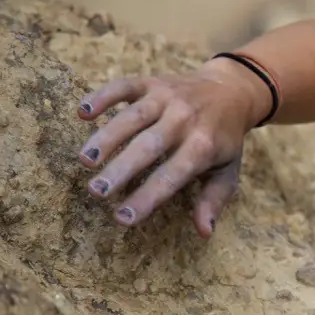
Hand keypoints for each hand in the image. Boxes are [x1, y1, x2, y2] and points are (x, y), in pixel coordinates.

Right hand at [75, 57, 270, 237]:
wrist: (232, 90)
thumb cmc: (224, 139)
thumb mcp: (228, 170)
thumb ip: (213, 199)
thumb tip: (204, 232)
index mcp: (204, 146)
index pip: (173, 175)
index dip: (148, 197)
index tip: (123, 218)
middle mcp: (185, 120)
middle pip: (149, 146)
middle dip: (122, 168)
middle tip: (96, 191)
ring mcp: (167, 98)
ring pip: (133, 117)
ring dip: (107, 137)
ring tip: (85, 160)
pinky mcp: (152, 82)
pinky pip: (124, 87)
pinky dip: (103, 96)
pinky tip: (83, 113)